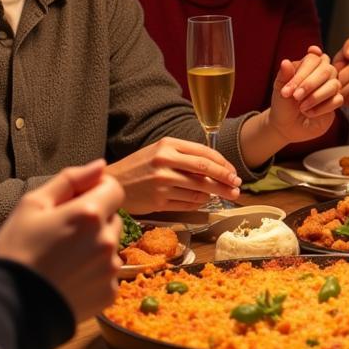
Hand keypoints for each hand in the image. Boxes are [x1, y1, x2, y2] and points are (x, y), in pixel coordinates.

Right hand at [0, 160, 124, 320]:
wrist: (9, 308)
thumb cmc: (16, 252)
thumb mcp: (31, 206)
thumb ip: (69, 180)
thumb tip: (100, 166)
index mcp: (90, 214)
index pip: (114, 188)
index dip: (97, 191)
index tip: (78, 201)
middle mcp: (107, 239)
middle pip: (113, 218)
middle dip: (95, 220)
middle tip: (64, 234)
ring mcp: (110, 267)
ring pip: (112, 246)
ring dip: (96, 246)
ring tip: (65, 259)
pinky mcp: (110, 292)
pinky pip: (108, 273)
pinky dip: (94, 273)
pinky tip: (70, 278)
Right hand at [107, 137, 241, 212]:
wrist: (111, 183)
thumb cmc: (138, 167)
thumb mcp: (159, 151)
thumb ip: (184, 155)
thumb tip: (215, 167)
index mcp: (168, 145)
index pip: (205, 154)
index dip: (224, 164)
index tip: (233, 172)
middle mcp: (165, 162)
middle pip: (206, 171)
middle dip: (226, 179)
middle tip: (237, 185)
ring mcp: (162, 182)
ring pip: (199, 189)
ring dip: (216, 193)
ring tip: (226, 194)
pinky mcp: (159, 201)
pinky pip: (188, 203)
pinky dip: (200, 202)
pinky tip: (204, 200)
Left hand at [268, 47, 342, 142]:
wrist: (287, 127)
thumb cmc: (283, 105)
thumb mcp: (279, 90)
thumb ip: (284, 76)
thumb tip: (285, 62)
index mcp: (308, 66)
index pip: (313, 59)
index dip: (303, 71)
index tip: (291, 83)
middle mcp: (322, 74)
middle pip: (327, 69)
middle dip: (310, 84)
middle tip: (295, 96)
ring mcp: (330, 88)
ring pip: (334, 85)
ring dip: (316, 96)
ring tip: (301, 107)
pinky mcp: (335, 102)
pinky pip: (337, 100)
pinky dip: (322, 108)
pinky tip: (309, 113)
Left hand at [332, 37, 348, 116]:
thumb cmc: (344, 71)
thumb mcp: (336, 62)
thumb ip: (324, 57)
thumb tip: (313, 51)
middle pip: (346, 72)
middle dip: (334, 81)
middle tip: (328, 85)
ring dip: (339, 92)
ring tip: (335, 92)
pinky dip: (347, 98)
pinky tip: (344, 96)